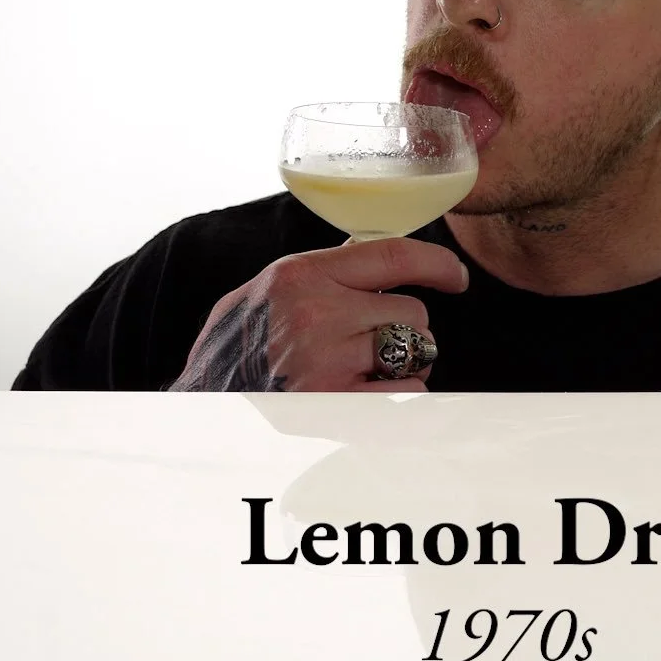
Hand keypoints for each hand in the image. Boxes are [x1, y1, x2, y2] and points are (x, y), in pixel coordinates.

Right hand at [169, 238, 467, 390]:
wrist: (203, 399)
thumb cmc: (238, 341)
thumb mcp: (271, 287)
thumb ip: (323, 270)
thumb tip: (373, 252)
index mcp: (303, 275)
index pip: (395, 256)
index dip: (439, 265)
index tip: (456, 277)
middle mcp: (317, 315)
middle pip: (413, 314)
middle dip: (407, 327)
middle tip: (378, 338)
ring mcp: (327, 364)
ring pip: (415, 353)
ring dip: (407, 362)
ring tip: (373, 367)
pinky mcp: (336, 407)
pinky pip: (407, 394)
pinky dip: (402, 395)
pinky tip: (374, 392)